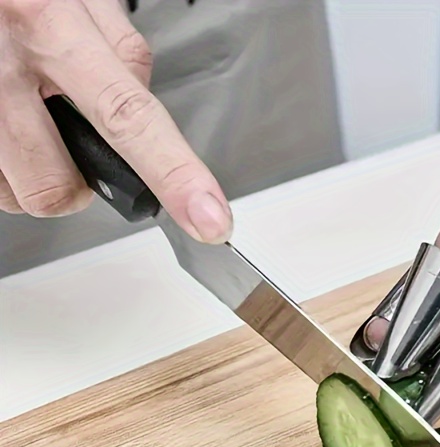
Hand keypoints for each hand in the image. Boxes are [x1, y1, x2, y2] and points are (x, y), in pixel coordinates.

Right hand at [0, 0, 230, 242]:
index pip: (127, 115)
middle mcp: (1, 65)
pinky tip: (7, 132)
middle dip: (76, 184)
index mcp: (48, 24)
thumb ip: (119, 49)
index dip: (174, 174)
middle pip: (58, 187)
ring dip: (36, 176)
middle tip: (68, 138)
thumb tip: (147, 103)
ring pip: (21, 196)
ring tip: (29, 126)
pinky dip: (7, 171)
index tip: (208, 218)